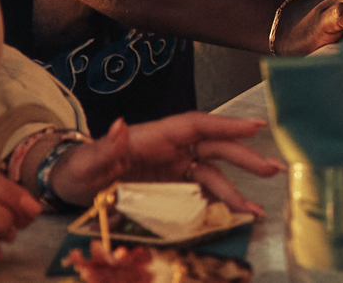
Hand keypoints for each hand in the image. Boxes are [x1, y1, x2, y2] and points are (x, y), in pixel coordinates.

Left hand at [46, 114, 280, 217]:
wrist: (71, 186)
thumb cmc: (79, 169)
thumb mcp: (88, 161)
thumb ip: (107, 146)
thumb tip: (121, 126)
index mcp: (155, 137)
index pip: (197, 126)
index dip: (226, 125)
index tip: (254, 127)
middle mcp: (171, 150)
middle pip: (214, 150)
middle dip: (244, 158)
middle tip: (271, 169)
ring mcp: (174, 170)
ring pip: (213, 176)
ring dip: (236, 191)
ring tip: (256, 210)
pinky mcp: (172, 188)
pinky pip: (201, 195)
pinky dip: (220, 205)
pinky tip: (235, 217)